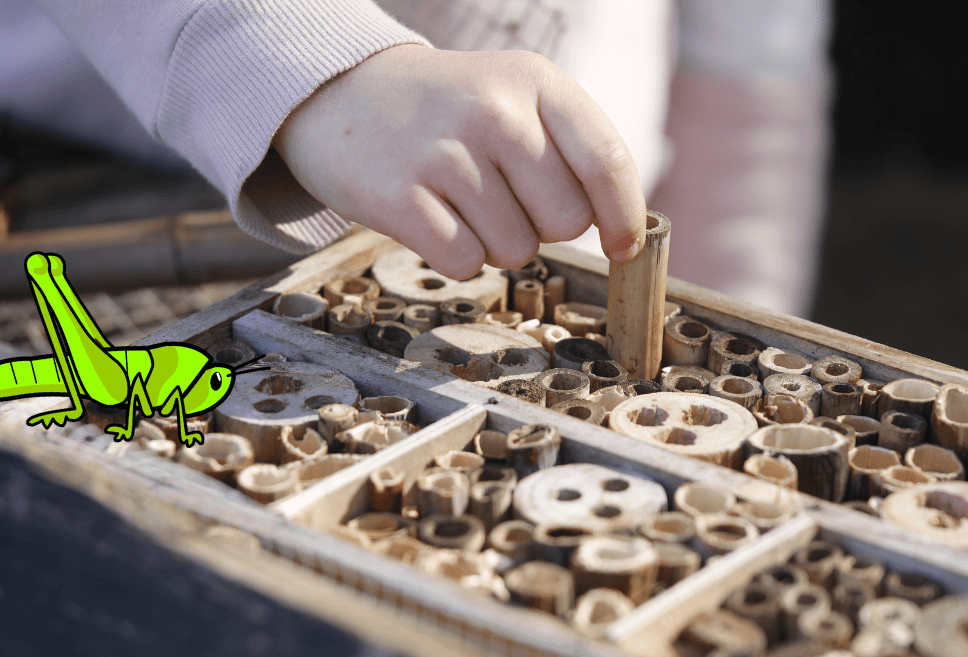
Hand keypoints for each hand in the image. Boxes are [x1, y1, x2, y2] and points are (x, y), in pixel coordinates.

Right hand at [272, 45, 647, 279]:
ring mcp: (443, 154)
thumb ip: (572, 148)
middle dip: (543, 227)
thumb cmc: (448, 109)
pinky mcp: (399, 198)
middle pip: (566, 221)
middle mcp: (493, 112)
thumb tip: (625, 231)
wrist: (342, 93)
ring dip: (495, 243)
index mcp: (534, 81)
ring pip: (516, 250)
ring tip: (461, 202)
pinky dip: (455, 257)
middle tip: (504, 199)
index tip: (622, 246)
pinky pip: (464, 263)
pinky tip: (433, 218)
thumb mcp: (515, 94)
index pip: (606, 161)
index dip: (625, 216)